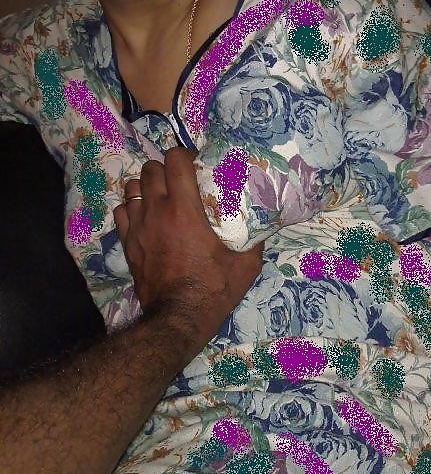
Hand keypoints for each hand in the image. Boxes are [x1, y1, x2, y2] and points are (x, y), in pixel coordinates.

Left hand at [113, 147, 263, 347]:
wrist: (179, 317)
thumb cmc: (213, 289)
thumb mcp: (245, 264)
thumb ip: (255, 240)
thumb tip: (265, 224)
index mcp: (185, 210)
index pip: (175, 160)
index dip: (184, 156)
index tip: (195, 165)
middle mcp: (157, 211)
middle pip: (151, 169)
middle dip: (165, 168)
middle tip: (179, 180)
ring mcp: (138, 227)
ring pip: (133, 187)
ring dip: (147, 186)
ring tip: (160, 196)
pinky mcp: (127, 243)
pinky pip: (121, 211)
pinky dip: (131, 207)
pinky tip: (144, 216)